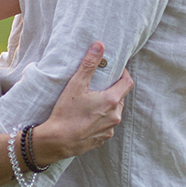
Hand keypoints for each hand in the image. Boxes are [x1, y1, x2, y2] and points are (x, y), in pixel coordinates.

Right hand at [33, 41, 133, 163]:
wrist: (57, 141)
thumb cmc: (66, 112)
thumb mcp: (76, 85)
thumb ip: (89, 64)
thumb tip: (100, 45)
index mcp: (112, 101)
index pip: (128, 82)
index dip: (124, 74)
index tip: (115, 70)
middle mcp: (115, 116)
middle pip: (120, 97)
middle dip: (113, 89)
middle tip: (99, 85)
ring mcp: (110, 129)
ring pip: (114, 112)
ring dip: (107, 105)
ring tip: (91, 101)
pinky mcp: (102, 139)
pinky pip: (106, 125)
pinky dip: (101, 119)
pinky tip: (87, 117)